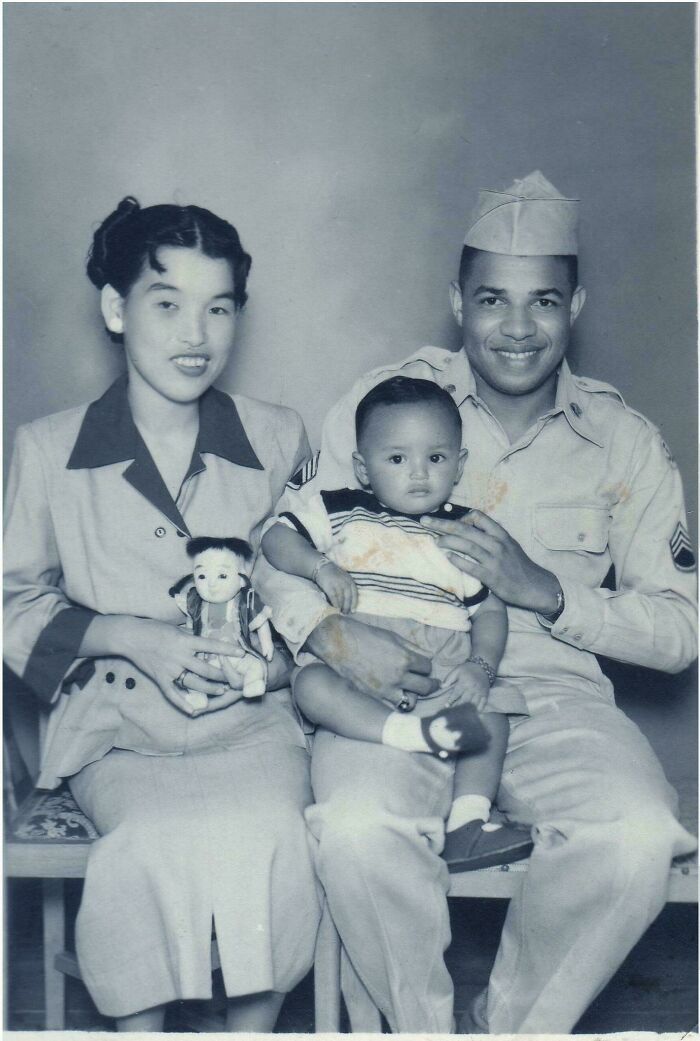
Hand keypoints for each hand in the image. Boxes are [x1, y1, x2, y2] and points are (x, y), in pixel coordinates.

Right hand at [118, 617, 241, 715]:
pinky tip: (194, 711)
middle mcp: (180, 656)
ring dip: (210, 688)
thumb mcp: (176, 629)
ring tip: (221, 690)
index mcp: (185, 641)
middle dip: (222, 675)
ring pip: (195, 683)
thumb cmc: (153, 628)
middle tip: (234, 679)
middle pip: (206, 669)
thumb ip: (191, 637)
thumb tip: (206, 641)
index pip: (211, 645)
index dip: (227, 651)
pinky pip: (173, 694)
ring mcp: (170, 669)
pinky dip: (183, 704)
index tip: (241, 654)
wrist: (130, 637)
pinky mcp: (160, 679)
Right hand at [305, 614, 438, 707]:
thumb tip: (428, 655)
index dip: (426, 665)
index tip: (423, 665)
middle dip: (431, 684)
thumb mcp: (392, 636)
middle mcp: (398, 675)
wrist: (337, 642)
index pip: (427, 667)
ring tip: (413, 692)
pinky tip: (396, 696)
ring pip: (411, 702)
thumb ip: (412, 647)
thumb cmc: (364, 634)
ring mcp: (385, 689)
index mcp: (404, 657)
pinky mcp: (373, 696)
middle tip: (433, 683)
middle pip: (425, 687)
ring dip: (414, 696)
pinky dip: (397, 701)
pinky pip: (392, 705)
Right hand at [315, 561, 357, 613]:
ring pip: (341, 599)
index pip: (355, 594)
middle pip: (348, 598)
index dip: (354, 603)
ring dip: (341, 607)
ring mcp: (337, 584)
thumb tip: (349, 602)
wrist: (323, 567)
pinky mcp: (329, 586)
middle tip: (345, 613)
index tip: (353, 611)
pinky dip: (335, 603)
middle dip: (347, 607)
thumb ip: (347, 587)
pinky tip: (335, 607)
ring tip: (340, 612)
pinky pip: (333, 597)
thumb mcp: (344, 578)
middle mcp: (345, 582)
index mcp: (350, 580)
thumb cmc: (334, 575)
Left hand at [420, 510, 560, 613]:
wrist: (535, 586)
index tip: (449, 520)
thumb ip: (492, 537)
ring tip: (435, 540)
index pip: (478, 516)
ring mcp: (494, 560)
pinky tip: (447, 558)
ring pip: (467, 545)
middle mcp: (497, 544)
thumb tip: (470, 529)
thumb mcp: (509, 545)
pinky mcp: (492, 577)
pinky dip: (458, 561)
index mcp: (501, 534)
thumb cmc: (519, 566)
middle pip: (465, 529)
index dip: (460, 516)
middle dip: (442, 524)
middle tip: (425, 521)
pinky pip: (471, 567)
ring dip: (448, 541)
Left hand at [442, 661, 490, 711]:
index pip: (456, 694)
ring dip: (467, 710)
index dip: (451, 700)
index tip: (446, 706)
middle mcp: (472, 688)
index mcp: (464, 682)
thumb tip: (441, 686)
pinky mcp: (485, 694)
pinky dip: (478, 710)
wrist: (482, 666)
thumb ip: (449, 678)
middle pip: (464, 701)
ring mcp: (480, 692)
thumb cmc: (467, 669)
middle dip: (458, 707)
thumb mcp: (457, 670)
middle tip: (452, 713)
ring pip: (473, 704)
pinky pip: (483, 704)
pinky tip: (474, 715)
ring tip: (461, 716)